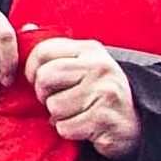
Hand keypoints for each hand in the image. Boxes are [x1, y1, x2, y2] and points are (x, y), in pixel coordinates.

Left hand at [28, 38, 144, 158]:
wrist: (133, 122)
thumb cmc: (99, 93)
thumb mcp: (82, 65)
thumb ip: (55, 50)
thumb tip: (27, 28)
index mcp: (89, 50)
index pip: (43, 51)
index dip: (32, 70)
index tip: (40, 82)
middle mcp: (99, 66)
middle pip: (45, 77)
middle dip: (43, 95)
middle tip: (57, 101)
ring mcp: (104, 91)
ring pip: (54, 106)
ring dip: (58, 117)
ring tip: (75, 114)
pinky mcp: (105, 118)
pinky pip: (65, 127)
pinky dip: (69, 132)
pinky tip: (84, 127)